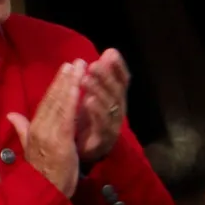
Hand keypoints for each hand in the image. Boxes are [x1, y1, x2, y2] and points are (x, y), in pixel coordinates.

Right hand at [8, 68, 83, 196]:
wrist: (42, 191)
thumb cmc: (41, 172)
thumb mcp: (30, 148)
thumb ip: (22, 129)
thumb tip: (12, 115)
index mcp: (34, 128)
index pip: (46, 101)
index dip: (56, 84)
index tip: (65, 68)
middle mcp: (40, 127)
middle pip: (53, 98)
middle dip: (65, 78)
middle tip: (76, 61)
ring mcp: (50, 133)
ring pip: (60, 103)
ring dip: (70, 83)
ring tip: (80, 68)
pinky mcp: (60, 140)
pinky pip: (67, 116)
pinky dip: (73, 100)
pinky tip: (80, 87)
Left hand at [67, 49, 129, 166]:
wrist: (82, 154)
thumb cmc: (88, 121)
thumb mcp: (95, 94)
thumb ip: (103, 75)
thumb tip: (109, 51)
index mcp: (116, 98)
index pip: (122, 79)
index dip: (118, 67)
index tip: (110, 52)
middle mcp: (118, 110)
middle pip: (116, 91)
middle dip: (106, 76)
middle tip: (93, 64)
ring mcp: (113, 125)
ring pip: (110, 106)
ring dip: (99, 91)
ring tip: (86, 79)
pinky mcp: (104, 139)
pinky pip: (102, 124)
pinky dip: (96, 111)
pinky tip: (88, 101)